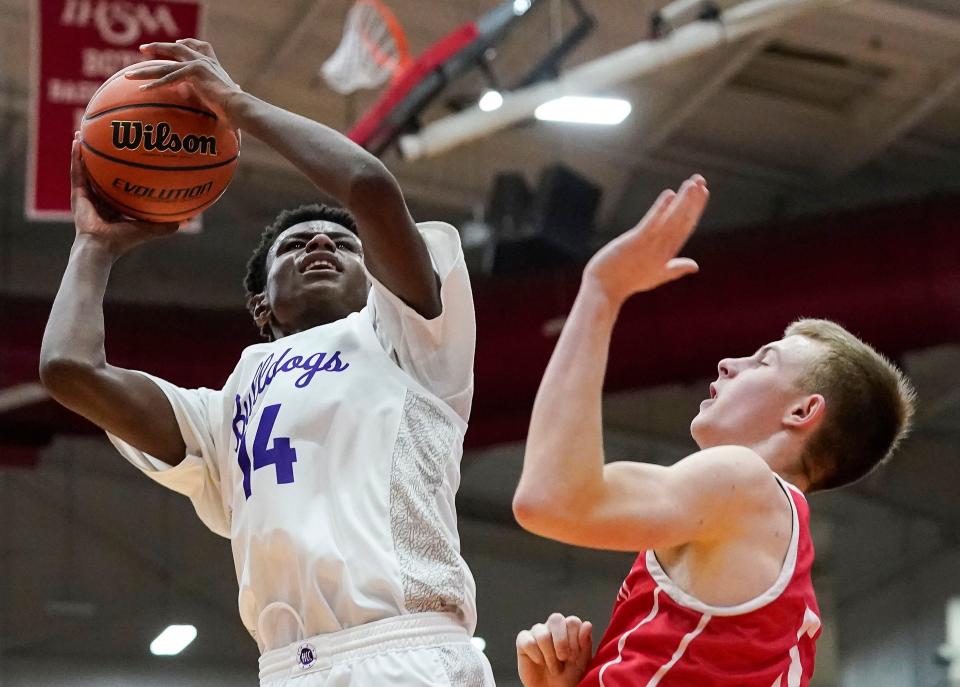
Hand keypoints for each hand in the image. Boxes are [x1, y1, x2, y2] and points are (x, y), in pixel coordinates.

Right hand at [70, 133, 178, 256]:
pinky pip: (77, 170)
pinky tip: (78, 140)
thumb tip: (191, 219)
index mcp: (116, 205)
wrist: (102, 246)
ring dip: (86, 150)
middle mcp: (101, 198)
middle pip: (102, 171)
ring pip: (86, 167)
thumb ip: (168, 223)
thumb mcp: (150, 228)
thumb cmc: (125, 240)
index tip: (132, 154)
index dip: (125, 170)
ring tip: (86, 130)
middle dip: (104, 155)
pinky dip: (76, 156)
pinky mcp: (77, 193)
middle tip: (110, 136)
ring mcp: (87, 195)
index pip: (121, 184)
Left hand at [125, 38, 242, 120]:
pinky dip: (156, 84)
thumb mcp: (226, 99)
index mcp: (212, 65)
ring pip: (165, 65)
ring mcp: (198, 64)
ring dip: (145, 71)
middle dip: (158, 48)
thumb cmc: (235, 110)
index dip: (184, 45)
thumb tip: (230, 103)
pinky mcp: (194, 71)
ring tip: (129, 75)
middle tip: (142, 49)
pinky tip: (143, 89)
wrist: (239, 107)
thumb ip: (220, 96)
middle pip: (175, 49)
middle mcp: (204, 61)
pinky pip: (169, 77)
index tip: (176, 44)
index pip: (197, 47)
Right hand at [517, 613, 592, 686]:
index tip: (575, 657)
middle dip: (562, 641)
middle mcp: (553, 627)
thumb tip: (587, 625)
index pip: (572, 621)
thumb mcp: (582, 662)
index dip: (575, 639)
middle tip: (564, 658)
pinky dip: (536, 655)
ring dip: (550, 655)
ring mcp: (537, 632)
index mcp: (569, 628)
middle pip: (556, 619)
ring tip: (554, 668)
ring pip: (542, 633)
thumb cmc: (569, 676)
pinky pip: (528, 642)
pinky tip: (540, 663)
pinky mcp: (523, 641)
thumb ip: (585, 643)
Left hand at [584, 174, 708, 304]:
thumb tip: (696, 265)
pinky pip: (651, 224)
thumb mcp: (658, 275)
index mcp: (668, 254)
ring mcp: (650, 246)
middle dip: (693, 201)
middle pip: (682, 221)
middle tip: (701, 180)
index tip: (704, 191)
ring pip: (671, 221)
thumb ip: (677, 268)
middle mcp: (662, 249)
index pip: (685, 227)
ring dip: (683, 201)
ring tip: (693, 183)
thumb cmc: (628, 281)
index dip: (695, 209)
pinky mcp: (635, 242)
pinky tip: (669, 194)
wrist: (605, 289)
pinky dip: (661, 210)